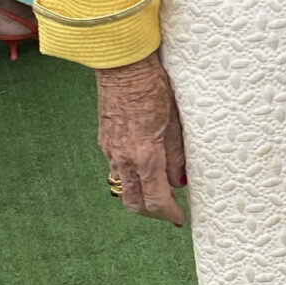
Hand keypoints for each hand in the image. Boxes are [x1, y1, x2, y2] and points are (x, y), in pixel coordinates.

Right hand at [96, 52, 187, 223]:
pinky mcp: (105, 140)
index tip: (180, 218)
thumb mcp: (175, 122)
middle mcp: (123, 158)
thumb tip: (178, 181)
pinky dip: (132, 177)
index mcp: (144, 155)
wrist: (122, 66)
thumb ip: (177, 155)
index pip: (155, 199)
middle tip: (170, 210)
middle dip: (153, 212)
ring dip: (141, 196)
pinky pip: (116, 169)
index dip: (169, 214)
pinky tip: (146, 167)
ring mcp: (110, 150)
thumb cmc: (153, 87)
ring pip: (123, 187)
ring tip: (160, 190)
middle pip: (134, 202)